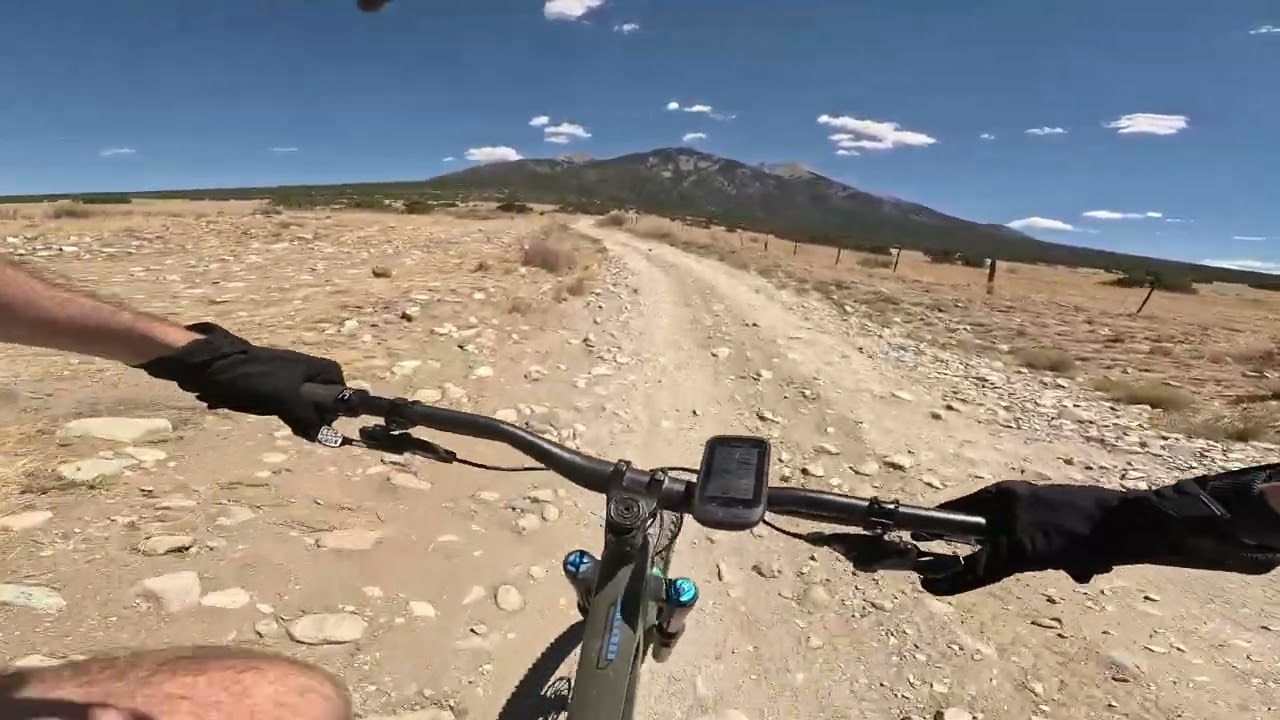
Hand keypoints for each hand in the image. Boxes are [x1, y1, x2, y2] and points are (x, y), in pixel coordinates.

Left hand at [133, 323, 345, 440]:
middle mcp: (301, 370)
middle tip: (296, 423)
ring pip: (295, 403)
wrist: (211, 365)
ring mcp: (282, 377)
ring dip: (284, 413)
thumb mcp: (286, 398)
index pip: (338, 384)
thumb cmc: (253, 376)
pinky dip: (264, 408)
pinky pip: (274, 402)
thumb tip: (324, 436)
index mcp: (313, 366)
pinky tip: (251, 408)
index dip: (335, 404)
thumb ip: (307, 416)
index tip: (326, 420)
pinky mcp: (264, 385)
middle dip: (306, 413)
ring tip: (266, 411)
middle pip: (318, 397)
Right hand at [918, 472, 1279, 595]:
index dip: (938, 535)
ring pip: (1021, 545)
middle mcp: (1017, 497)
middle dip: (999, 558)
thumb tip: (935, 584)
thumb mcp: (1019, 553)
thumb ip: (978, 566)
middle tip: (1013, 569)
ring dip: (1036, 562)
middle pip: (987, 534)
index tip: (924, 559)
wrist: (1131, 527)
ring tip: (1062, 565)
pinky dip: (1062, 561)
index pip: (953, 514)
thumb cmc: (1072, 533)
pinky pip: (1049, 549)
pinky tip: (1079, 567)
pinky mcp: (1065, 522)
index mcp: (1000, 495)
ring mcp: (1041, 508)